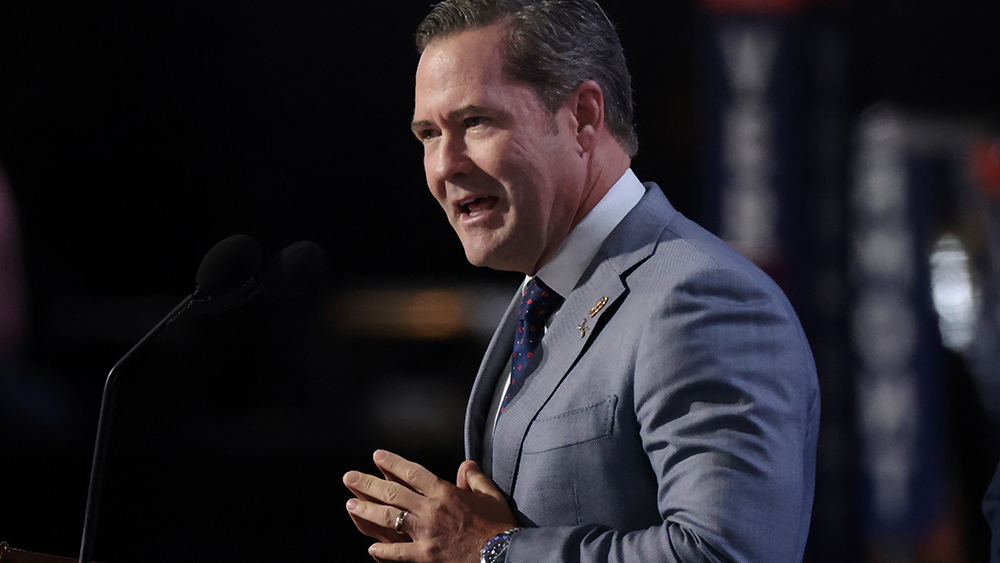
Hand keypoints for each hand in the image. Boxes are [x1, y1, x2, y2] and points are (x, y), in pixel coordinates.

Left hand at [344, 450, 517, 561]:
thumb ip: (475, 478)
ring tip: (350, 505)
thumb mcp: (490, 496)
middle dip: (368, 483)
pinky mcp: (427, 555)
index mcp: (446, 493)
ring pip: (390, 518)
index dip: (393, 463)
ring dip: (367, 510)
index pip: (413, 472)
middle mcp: (432, 509)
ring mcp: (427, 533)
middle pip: (394, 493)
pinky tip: (370, 547)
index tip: (377, 456)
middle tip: (350, 477)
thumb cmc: (498, 527)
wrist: (502, 554)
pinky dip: (383, 551)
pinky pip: (399, 553)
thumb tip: (466, 465)